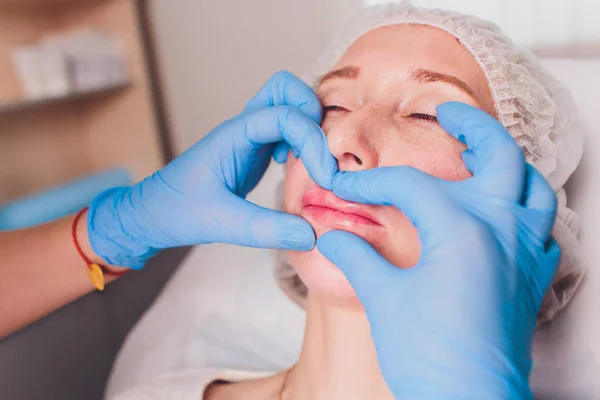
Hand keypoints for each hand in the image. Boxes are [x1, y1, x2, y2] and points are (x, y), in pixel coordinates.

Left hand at [88, 71, 337, 268]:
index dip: (312, 141)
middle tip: (321, 157)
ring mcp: (251, 136)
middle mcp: (245, 128)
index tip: (324, 177)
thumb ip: (265, 229)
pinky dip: (302, 141)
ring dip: (311, 127)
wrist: (155, 212)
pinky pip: (287, 129)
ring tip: (313, 164)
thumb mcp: (221, 224)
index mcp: (234, 136)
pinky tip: (295, 169)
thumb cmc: (178, 211)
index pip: (284, 115)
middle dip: (314, 115)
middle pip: (288, 90)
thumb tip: (310, 234)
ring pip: (290, 105)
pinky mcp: (256, 149)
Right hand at [317, 103, 558, 398]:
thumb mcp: (382, 298)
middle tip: (448, 112)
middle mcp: (500, 230)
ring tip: (481, 150)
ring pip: (531, 184)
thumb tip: (332, 234)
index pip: (409, 186)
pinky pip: (541, 227)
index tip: (345, 188)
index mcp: (460, 230)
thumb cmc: (428, 355)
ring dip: (506, 160)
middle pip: (498, 154)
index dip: (371, 183)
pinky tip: (502, 212)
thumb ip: (357, 255)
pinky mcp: (530, 277)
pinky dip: (524, 207)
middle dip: (471, 125)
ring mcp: (522, 252)